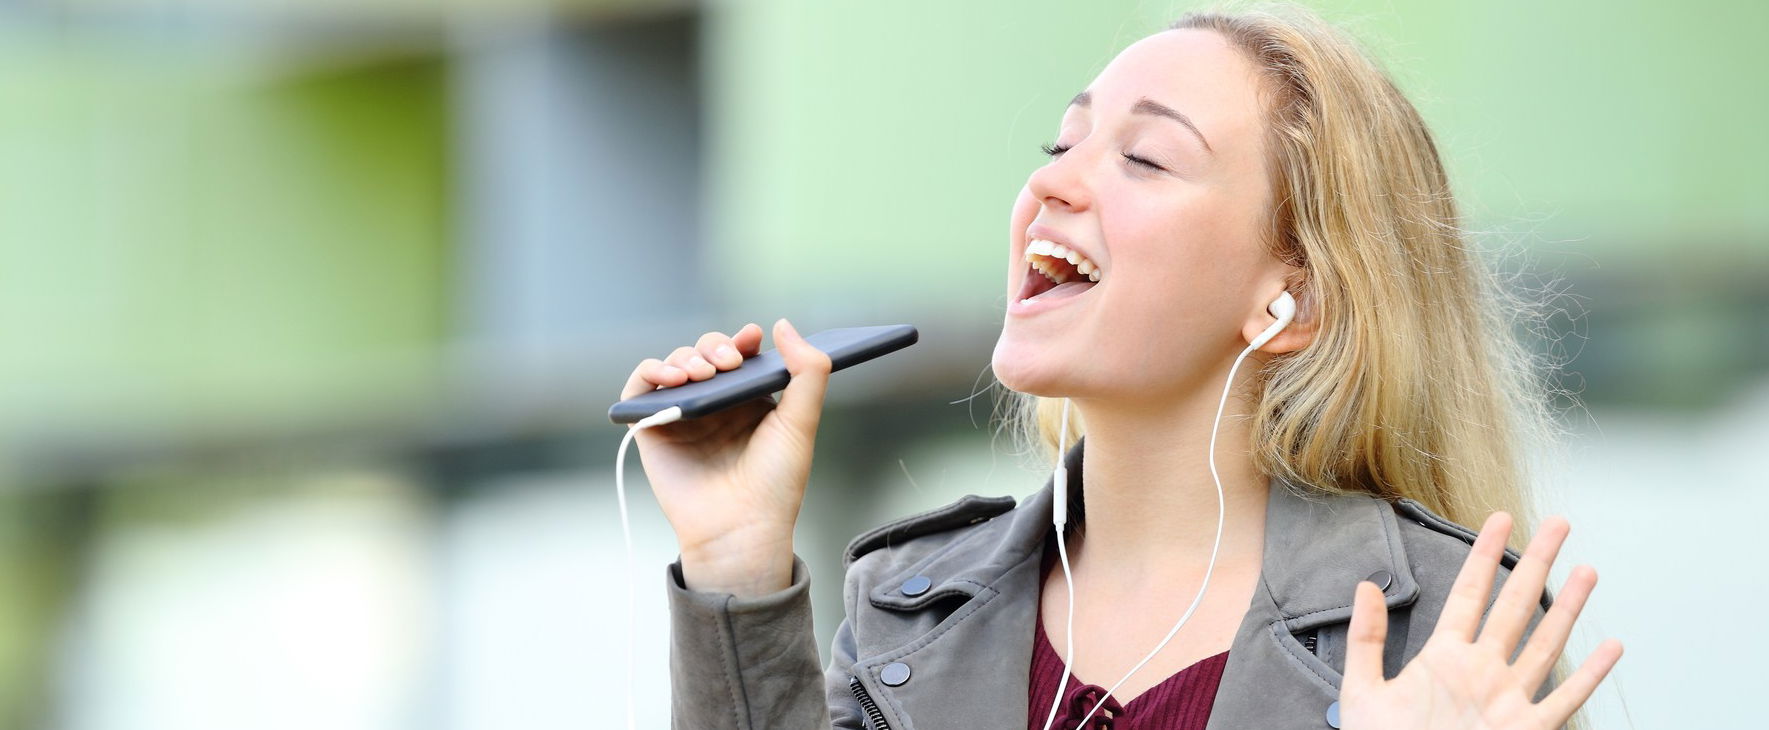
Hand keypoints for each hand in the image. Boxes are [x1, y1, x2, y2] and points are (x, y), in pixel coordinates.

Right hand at [618, 319, 832, 596]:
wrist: (742, 529)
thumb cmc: (775, 484)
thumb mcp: (801, 422)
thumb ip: (808, 372)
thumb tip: (782, 325)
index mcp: (748, 399)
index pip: (739, 354)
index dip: (742, 339)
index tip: (751, 338)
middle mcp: (714, 404)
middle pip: (704, 352)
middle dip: (714, 346)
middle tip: (728, 361)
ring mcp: (681, 415)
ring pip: (674, 364)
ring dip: (686, 358)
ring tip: (703, 374)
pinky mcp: (652, 429)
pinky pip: (640, 387)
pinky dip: (651, 372)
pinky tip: (674, 378)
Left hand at [1339, 512, 1622, 728]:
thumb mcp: (1362, 690)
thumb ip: (1367, 638)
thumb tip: (1366, 585)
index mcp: (1443, 658)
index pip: (1470, 593)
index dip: (1484, 555)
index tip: (1499, 520)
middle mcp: (1482, 672)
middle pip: (1515, 606)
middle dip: (1537, 563)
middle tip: (1557, 524)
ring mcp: (1507, 700)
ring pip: (1546, 644)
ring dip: (1567, 608)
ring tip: (1586, 570)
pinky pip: (1564, 699)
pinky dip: (1590, 675)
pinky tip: (1611, 647)